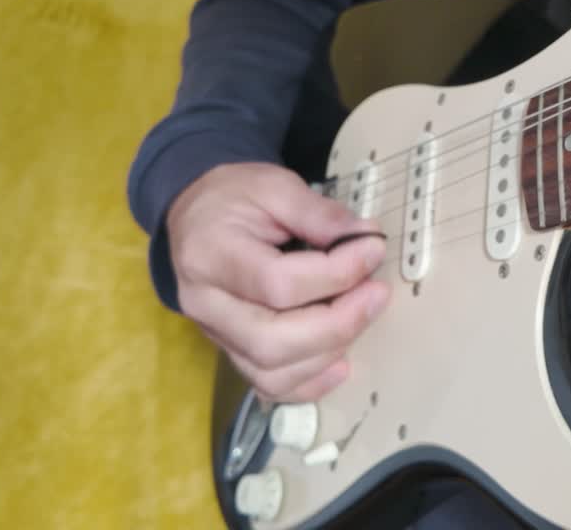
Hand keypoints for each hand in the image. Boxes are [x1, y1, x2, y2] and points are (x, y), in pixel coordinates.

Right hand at [166, 162, 389, 401]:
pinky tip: (341, 363)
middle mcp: (206, 304)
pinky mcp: (231, 349)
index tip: (372, 249)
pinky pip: (268, 384)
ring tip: (361, 315)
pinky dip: (310, 382)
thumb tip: (366, 240)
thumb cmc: (232, 197)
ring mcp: (215, 333)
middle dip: (337, 323)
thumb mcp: (273, 185)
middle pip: (272, 340)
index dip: (335, 273)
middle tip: (376, 293)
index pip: (277, 283)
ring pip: (271, 371)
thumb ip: (318, 212)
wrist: (194, 215)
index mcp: (210, 254)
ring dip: (328, 351)